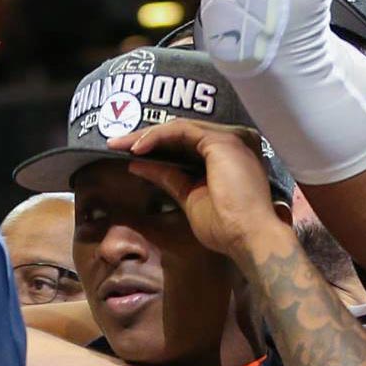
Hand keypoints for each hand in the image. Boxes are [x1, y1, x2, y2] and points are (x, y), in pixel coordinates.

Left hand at [109, 120, 279, 258]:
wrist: (249, 238)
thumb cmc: (227, 226)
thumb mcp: (190, 197)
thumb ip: (170, 178)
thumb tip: (138, 166)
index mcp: (231, 156)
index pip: (188, 143)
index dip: (158, 146)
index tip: (128, 154)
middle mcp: (234, 141)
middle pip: (182, 132)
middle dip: (146, 137)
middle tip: (115, 143)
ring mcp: (231, 138)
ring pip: (180, 128)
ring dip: (147, 134)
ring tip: (119, 144)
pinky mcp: (222, 140)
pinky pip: (182, 131)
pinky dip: (157, 136)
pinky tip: (137, 147)